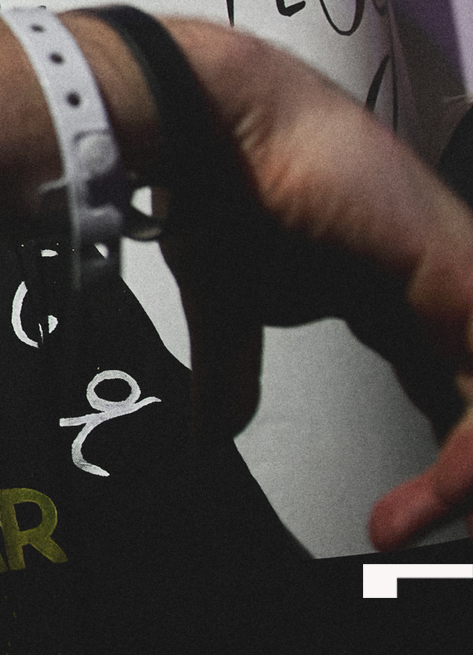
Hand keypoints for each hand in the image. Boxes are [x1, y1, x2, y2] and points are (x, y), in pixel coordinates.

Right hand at [153, 19, 472, 548]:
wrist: (207, 124)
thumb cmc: (216, 189)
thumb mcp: (231, 309)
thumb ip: (234, 372)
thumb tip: (211, 433)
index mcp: (395, 291)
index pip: (447, 389)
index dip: (440, 460)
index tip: (393, 522)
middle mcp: (439, 283)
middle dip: (460, 470)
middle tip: (415, 531)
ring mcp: (457, 275)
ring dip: (467, 466)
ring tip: (420, 520)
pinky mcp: (458, 271)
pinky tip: (446, 485)